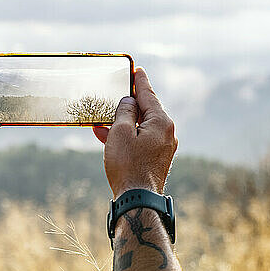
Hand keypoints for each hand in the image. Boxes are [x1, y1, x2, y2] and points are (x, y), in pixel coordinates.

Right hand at [93, 68, 177, 197]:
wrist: (137, 200)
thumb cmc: (128, 165)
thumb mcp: (120, 132)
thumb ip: (125, 111)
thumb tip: (129, 102)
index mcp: (162, 122)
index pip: (149, 95)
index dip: (140, 81)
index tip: (137, 70)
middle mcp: (167, 133)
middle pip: (146, 110)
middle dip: (128, 103)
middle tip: (120, 89)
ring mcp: (162, 147)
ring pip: (140, 127)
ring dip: (122, 122)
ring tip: (102, 117)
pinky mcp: (155, 159)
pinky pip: (140, 140)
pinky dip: (125, 136)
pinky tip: (105, 135)